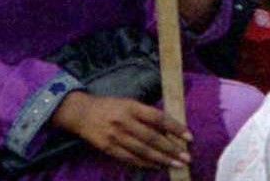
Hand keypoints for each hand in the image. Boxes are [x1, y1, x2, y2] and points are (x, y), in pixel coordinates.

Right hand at [52, 92, 189, 171]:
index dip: (175, 128)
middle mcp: (124, 122)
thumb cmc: (109, 106)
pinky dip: (145, 163)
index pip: (158, 118)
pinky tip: (157, 166)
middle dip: (171, 149)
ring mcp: (116, 136)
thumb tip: (168, 129)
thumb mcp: (129, 103)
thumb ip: (146, 114)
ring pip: (143, 151)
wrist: (81, 113)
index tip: (189, 136)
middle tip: (186, 157)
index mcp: (131, 107)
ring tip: (176, 164)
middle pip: (152, 138)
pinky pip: (130, 158)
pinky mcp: (109, 148)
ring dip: (161, 159)